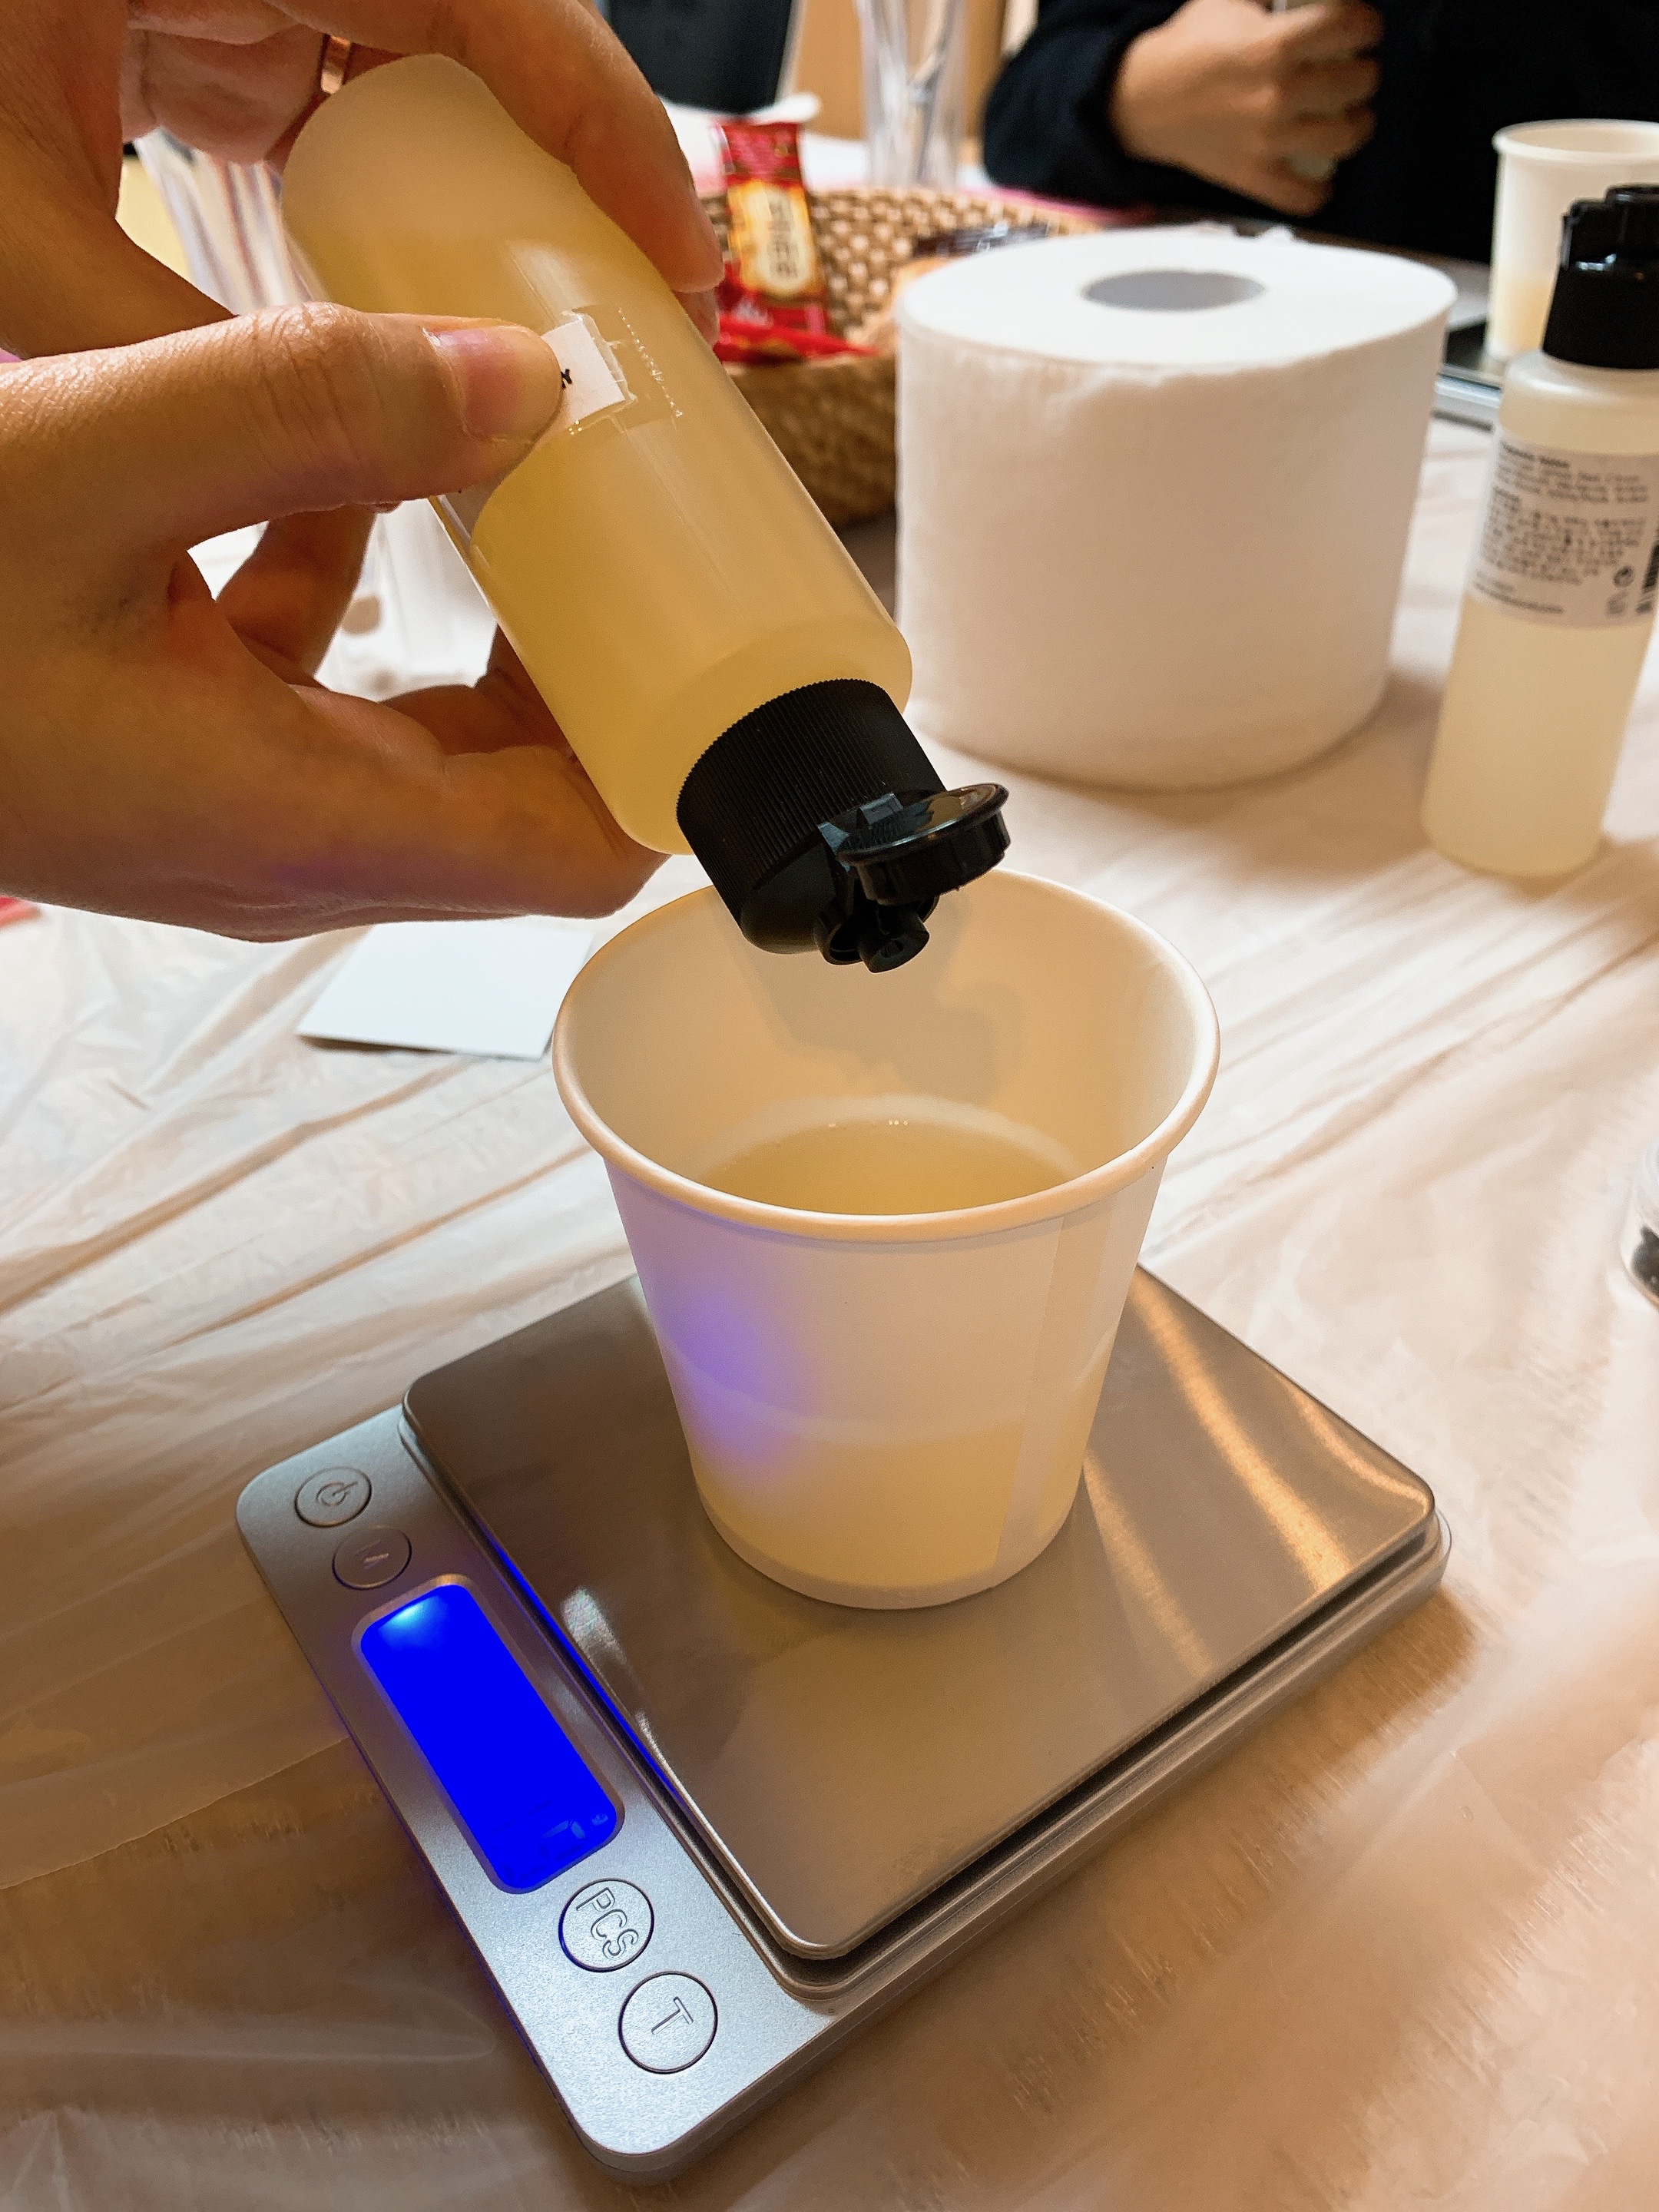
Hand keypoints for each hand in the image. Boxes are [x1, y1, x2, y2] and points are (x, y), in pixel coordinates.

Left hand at [0, 0, 722, 354]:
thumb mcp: (15, 263)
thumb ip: (195, 367)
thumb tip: (374, 474)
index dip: (596, 123)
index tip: (670, 259)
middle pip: (462, 29)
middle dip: (555, 170)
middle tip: (626, 317)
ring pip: (406, 62)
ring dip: (475, 188)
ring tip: (537, 323)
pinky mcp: (180, 21)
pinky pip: (333, 90)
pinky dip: (385, 192)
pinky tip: (407, 290)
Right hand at [0, 304, 659, 933]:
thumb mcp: (85, 463)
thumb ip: (306, 410)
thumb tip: (517, 381)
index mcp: (301, 819)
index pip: (573, 856)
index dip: (667, 763)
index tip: (707, 636)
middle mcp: (288, 849)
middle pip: (521, 798)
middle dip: (595, 669)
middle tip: (630, 526)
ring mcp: (232, 815)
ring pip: (424, 746)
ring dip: (481, 626)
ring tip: (522, 485)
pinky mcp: (178, 765)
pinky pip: (314, 695)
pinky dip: (349, 588)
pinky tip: (329, 472)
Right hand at [1110, 0, 1380, 217]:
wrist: (1143, 99)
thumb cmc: (1188, 46)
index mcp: (1274, 45)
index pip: (1352, 27)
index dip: (1366, 24)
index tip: (1361, 29)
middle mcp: (1277, 95)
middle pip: (1359, 82)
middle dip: (1365, 71)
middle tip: (1354, 69)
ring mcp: (1268, 141)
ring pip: (1346, 137)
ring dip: (1359, 123)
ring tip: (1352, 115)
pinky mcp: (1253, 176)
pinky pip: (1304, 196)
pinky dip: (1320, 189)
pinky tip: (1323, 173)